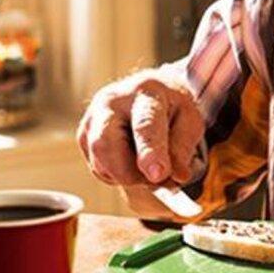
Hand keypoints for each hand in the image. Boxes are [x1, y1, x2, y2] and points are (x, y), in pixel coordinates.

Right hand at [77, 72, 203, 186]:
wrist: (150, 91)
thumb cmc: (171, 106)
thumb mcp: (190, 120)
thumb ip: (183, 148)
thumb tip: (176, 176)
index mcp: (146, 92)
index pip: (145, 124)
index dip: (150, 152)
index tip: (157, 175)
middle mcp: (112, 101)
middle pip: (105, 144)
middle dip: (129, 174)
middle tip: (155, 180)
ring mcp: (93, 117)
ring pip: (99, 162)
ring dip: (125, 177)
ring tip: (147, 168)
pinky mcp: (84, 134)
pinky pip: (96, 168)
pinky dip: (116, 175)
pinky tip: (131, 161)